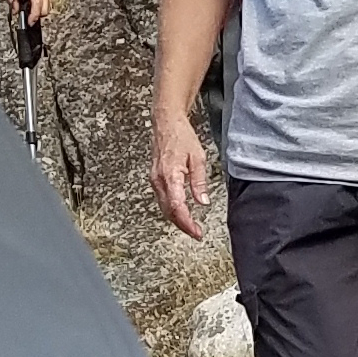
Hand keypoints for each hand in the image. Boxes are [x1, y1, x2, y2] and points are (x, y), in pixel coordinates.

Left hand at [4, 0, 50, 30]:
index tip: (29, 23)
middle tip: (25, 12)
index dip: (33, 17)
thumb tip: (16, 11)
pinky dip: (40, 2)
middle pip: (45, 10)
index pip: (37, 6)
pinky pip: (48, 1)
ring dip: (38, 8)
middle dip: (35, 14)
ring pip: (47, 7)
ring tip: (27, 0)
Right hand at [152, 104, 214, 239]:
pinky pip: (162, 199)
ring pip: (164, 207)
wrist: (166, 123)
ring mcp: (155, 180)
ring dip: (177, 219)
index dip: (187, 223)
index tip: (196, 232)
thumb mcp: (198, 158)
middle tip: (196, 233)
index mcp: (170, 175)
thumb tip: (202, 201)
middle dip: (183, 225)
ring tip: (191, 226)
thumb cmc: (181, 136)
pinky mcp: (155, 179)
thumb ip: (199, 182)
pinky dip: (171, 209)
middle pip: (169, 211)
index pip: (177, 207)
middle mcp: (159, 180)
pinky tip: (180, 212)